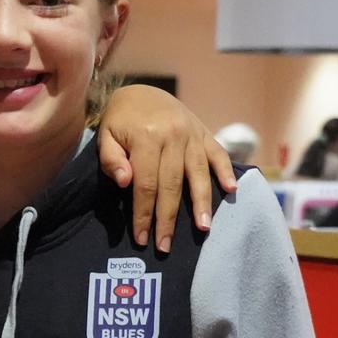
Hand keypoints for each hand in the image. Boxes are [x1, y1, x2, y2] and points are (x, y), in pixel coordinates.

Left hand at [97, 84, 236, 252]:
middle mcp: (172, 136)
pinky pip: (218, 153)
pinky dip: (225, 171)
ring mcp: (192, 134)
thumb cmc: (120, 120)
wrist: (141, 91)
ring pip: (198, 173)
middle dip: (168, 219)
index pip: (145, 184)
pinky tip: (231, 190)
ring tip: (203, 228)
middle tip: (165, 246)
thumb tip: (125, 182)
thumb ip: (111, 159)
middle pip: (172, 185)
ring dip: (202, 203)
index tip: (142, 237)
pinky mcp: (204, 133)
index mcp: (146, 137)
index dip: (143, 213)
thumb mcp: (106, 135)